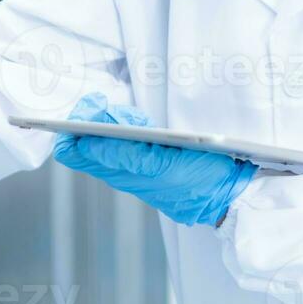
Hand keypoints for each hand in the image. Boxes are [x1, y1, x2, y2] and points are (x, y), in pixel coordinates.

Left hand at [51, 93, 255, 227]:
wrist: (229, 197)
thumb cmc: (200, 181)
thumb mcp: (163, 165)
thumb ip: (125, 155)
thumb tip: (87, 143)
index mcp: (120, 171)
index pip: (72, 150)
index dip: (73, 127)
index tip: (92, 106)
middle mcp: (120, 171)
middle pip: (84, 141)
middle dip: (95, 118)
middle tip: (115, 107)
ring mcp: (132, 167)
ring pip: (104, 139)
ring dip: (114, 122)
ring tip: (137, 120)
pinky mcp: (147, 163)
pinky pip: (123, 143)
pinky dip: (129, 128)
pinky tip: (147, 128)